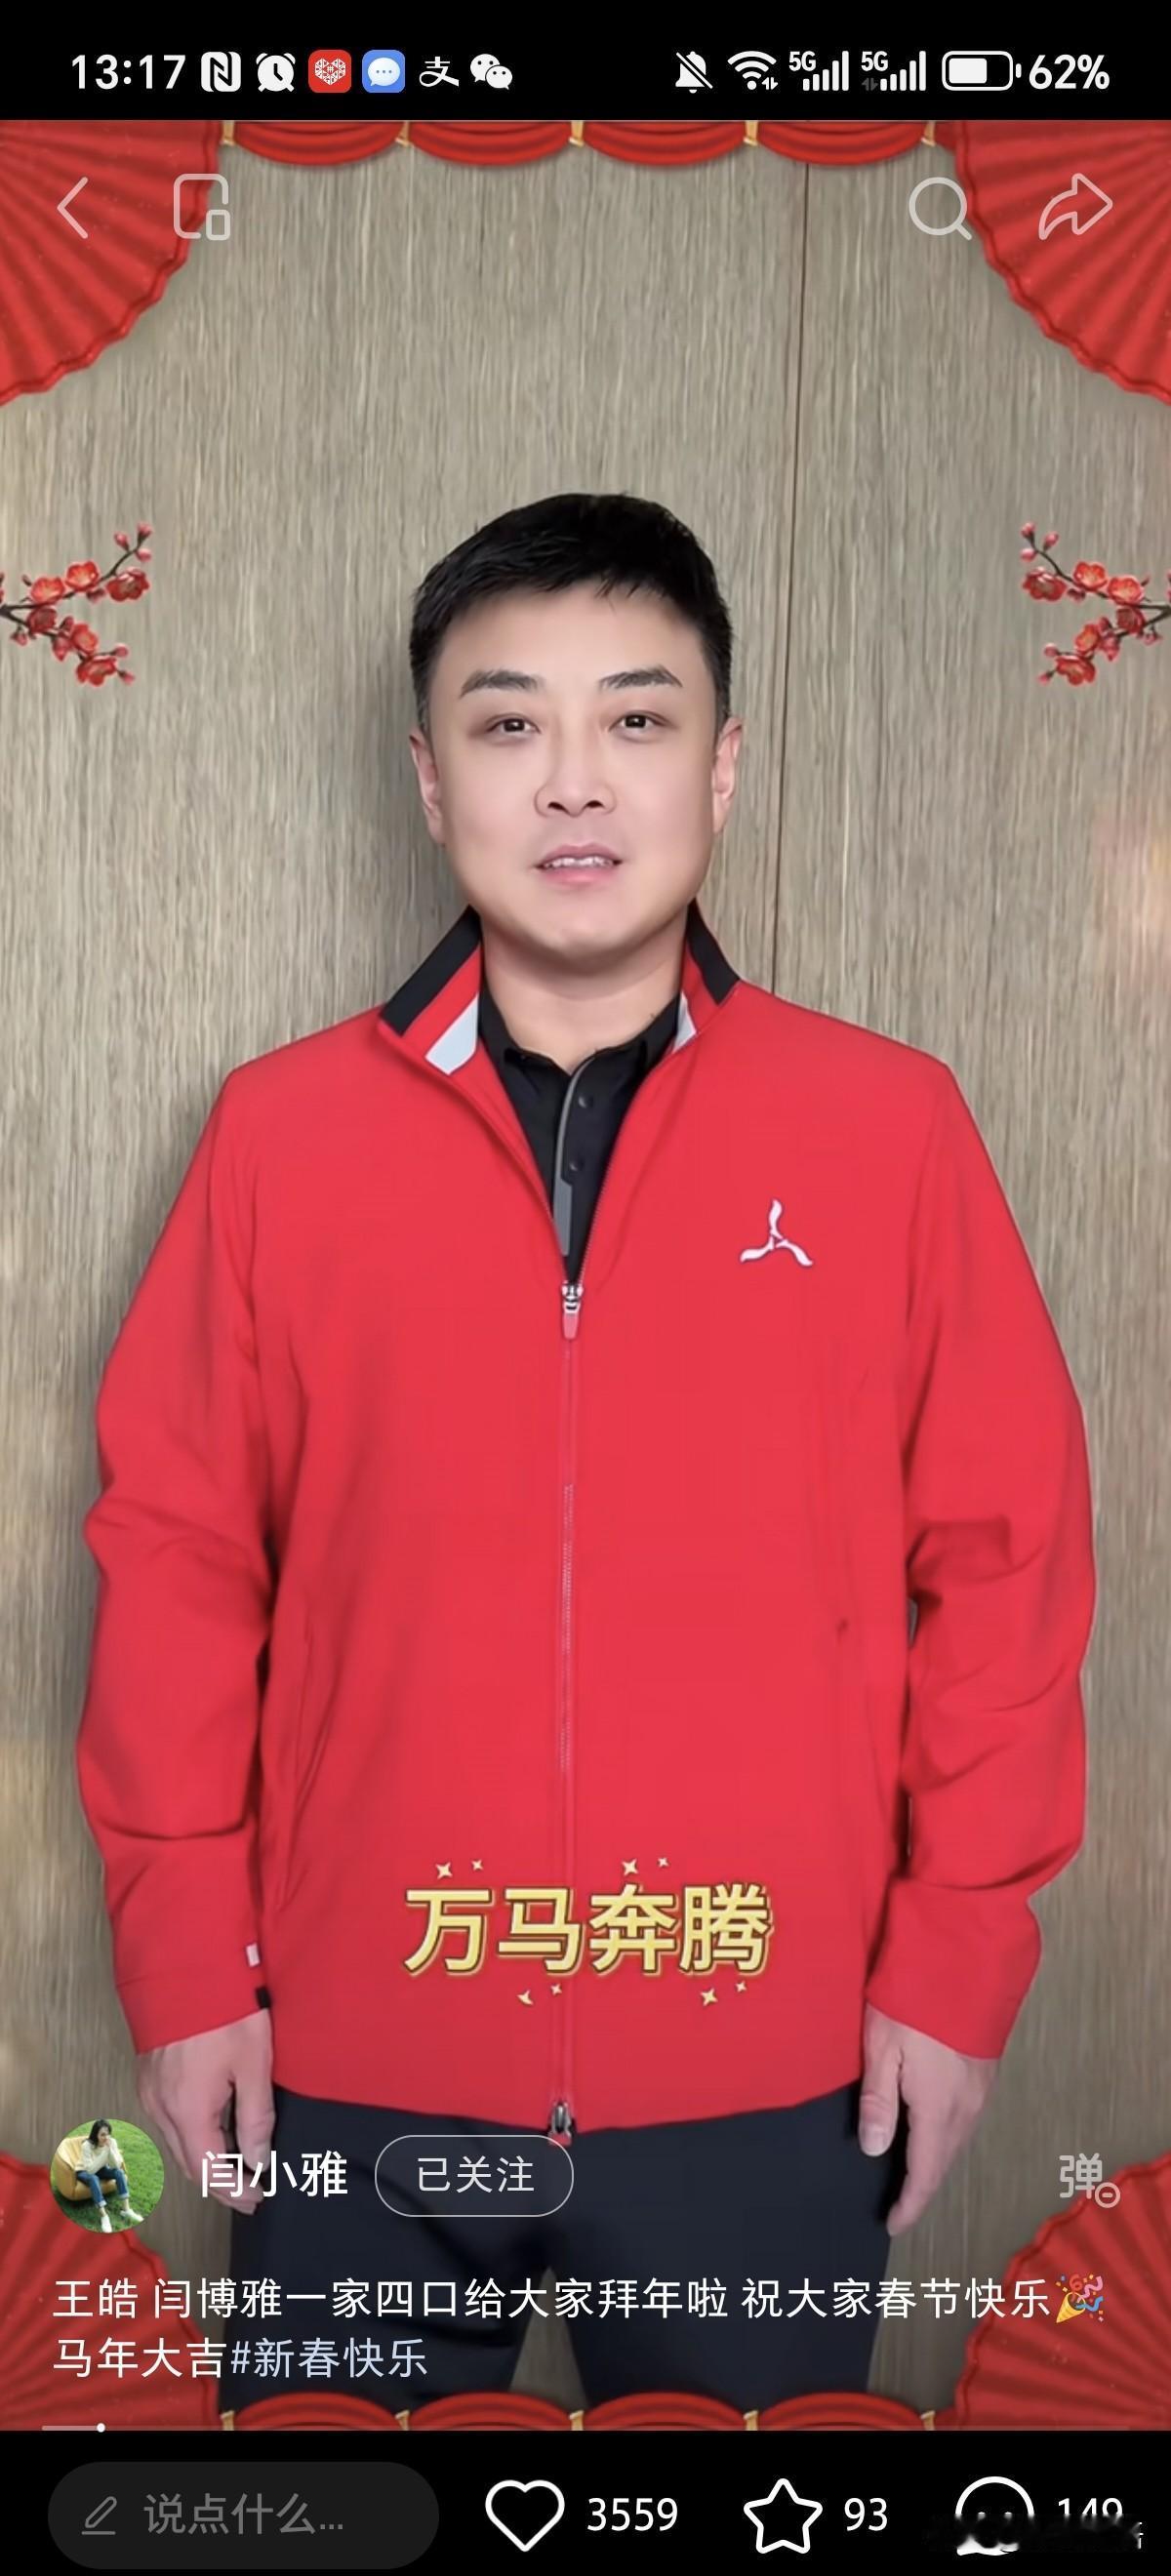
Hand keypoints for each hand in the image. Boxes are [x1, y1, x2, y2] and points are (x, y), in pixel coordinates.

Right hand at [137, 2010, 273, 2212]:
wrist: (184, 1961)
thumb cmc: (224, 2007)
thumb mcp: (253, 2062)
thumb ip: (256, 2116)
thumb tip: (259, 2159)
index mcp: (187, 2109)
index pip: (208, 2171)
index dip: (233, 2191)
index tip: (258, 2198)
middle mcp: (160, 2107)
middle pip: (188, 2162)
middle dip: (220, 2181)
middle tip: (252, 2188)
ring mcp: (149, 2091)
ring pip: (177, 2142)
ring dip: (205, 2158)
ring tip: (240, 2163)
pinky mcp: (148, 2076)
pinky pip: (169, 2120)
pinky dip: (192, 2134)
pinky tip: (216, 2129)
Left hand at [858, 2004, 997, 2234]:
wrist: (966, 1962)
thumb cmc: (915, 2001)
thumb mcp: (882, 2048)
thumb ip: (878, 2102)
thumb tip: (872, 2150)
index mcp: (937, 2109)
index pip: (924, 2172)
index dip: (909, 2204)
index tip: (893, 2225)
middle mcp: (965, 2108)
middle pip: (943, 2162)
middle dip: (922, 2188)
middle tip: (897, 2205)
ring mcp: (980, 2091)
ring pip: (955, 2143)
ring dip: (934, 2164)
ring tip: (910, 2176)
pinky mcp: (984, 2073)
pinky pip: (964, 2123)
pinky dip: (945, 2140)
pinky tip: (930, 2134)